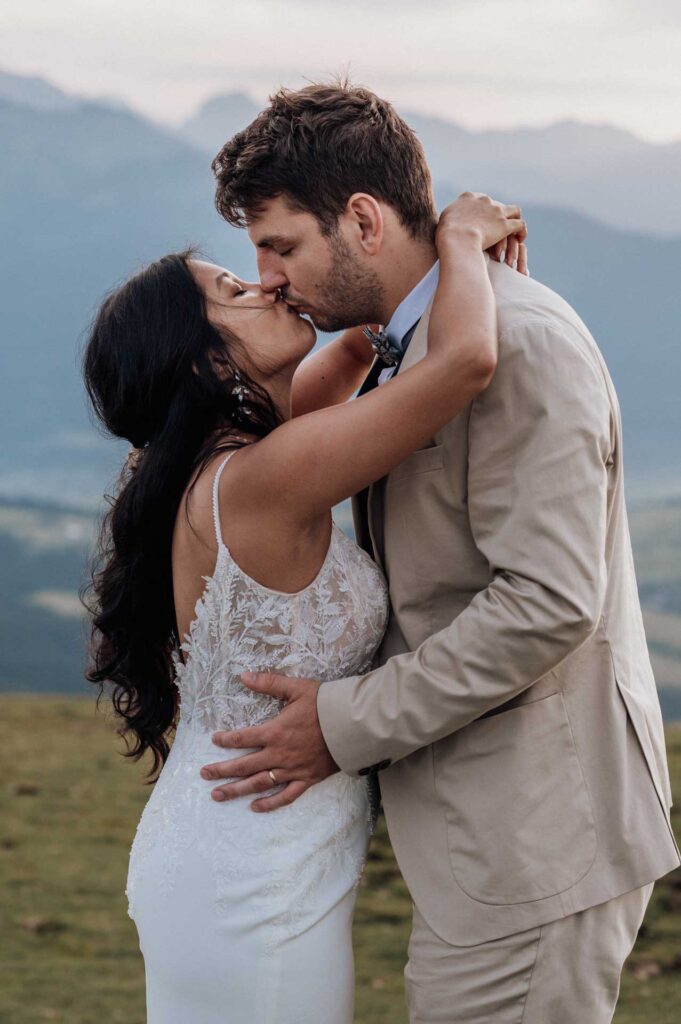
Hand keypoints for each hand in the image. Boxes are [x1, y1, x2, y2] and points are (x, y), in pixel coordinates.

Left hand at [199, 673, 338, 810]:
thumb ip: (269, 683)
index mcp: (275, 732)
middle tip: (204, 775)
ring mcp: (292, 770)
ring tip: (218, 795)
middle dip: (222, 771)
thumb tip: (243, 676)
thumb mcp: (296, 688)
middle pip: (244, 765)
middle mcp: (279, 754)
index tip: (214, 740)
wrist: (351, 725)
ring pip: (259, 783)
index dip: (226, 740)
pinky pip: (285, 796)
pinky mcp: (306, 780)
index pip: (243, 738)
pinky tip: (255, 807)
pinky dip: (269, 803)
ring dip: (237, 790)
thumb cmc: (324, 705)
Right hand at [436, 192, 528, 274]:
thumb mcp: (443, 220)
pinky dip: (522, 231)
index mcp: (468, 197)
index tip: (482, 221)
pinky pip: (520, 225)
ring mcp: (496, 211)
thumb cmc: (446, 234)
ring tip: (514, 232)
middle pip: (497, 205)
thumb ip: (450, 216)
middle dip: (498, 216)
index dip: (482, 210)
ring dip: (514, 220)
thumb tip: (449, 220)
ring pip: (514, 211)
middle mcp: (485, 200)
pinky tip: (521, 239)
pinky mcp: (504, 224)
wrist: (456, 239)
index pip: (480, 200)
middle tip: (498, 229)